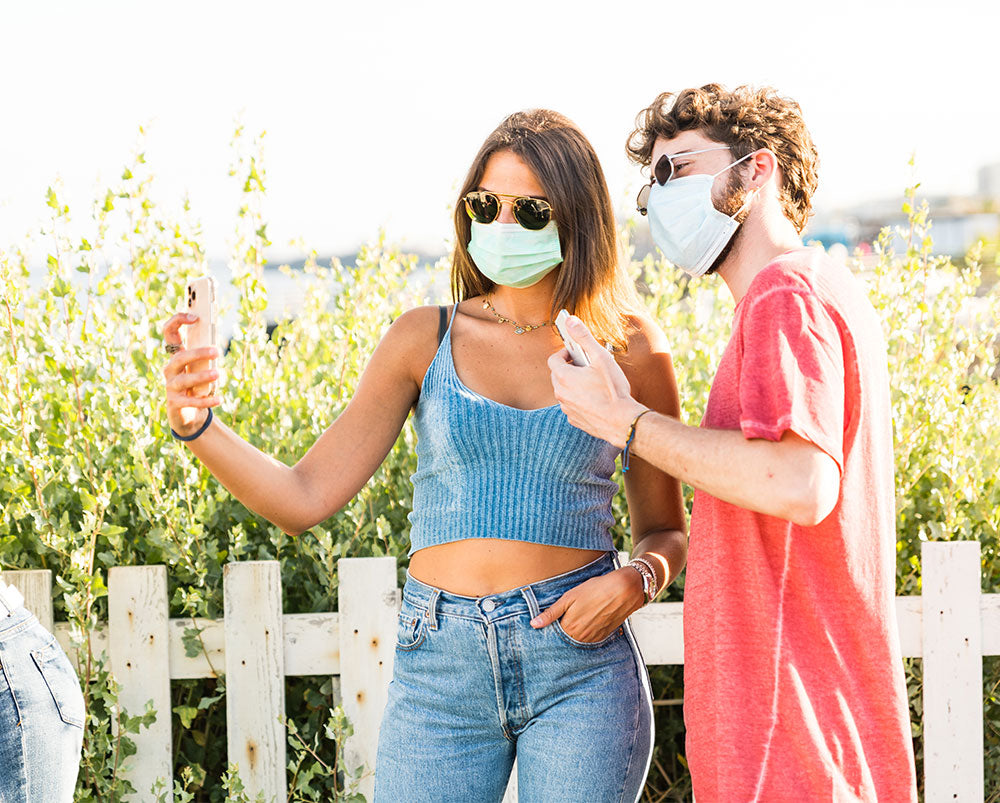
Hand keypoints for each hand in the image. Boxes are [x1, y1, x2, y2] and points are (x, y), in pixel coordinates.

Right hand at [162, 313, 222, 436]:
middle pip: (179, 358)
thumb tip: (217, 344)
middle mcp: (170, 370)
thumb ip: (205, 357)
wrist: (188, 415)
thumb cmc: (197, 387)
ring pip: (184, 379)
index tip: (194, 317)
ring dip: (202, 376)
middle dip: (197, 353)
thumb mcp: (200, 370)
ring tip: (217, 374)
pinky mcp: (175, 403)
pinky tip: (219, 400)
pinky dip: (206, 401)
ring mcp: (171, 387)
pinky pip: (191, 401)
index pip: (170, 333)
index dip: (177, 321)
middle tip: (216, 351)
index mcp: (176, 356)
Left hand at [529, 568, 644, 642]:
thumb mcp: (569, 597)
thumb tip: (534, 624)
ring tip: (578, 616)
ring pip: (577, 639)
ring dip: (574, 632)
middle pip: (565, 638)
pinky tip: (588, 619)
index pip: (553, 634)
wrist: (623, 590)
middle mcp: (581, 637)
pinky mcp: (603, 636)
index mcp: (570, 627)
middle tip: (566, 616)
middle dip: (562, 630)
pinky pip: (589, 638)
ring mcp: (593, 638)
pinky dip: (586, 632)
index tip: (547, 623)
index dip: (550, 627)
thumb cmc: (594, 590)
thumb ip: (551, 613)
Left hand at [547, 316, 646, 447]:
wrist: (622, 422)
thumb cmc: (613, 390)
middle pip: (557, 375)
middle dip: (569, 368)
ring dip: (574, 384)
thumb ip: (584, 338)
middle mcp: (561, 394)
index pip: (553, 359)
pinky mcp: (574, 420)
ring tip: (593, 382)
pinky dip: (579, 399)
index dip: (564, 353)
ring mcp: (566, 408)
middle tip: (587, 366)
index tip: (576, 353)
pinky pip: (571, 405)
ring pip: (564, 391)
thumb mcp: (601, 358)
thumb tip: (570, 320)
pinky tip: (595, 398)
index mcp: (564, 377)